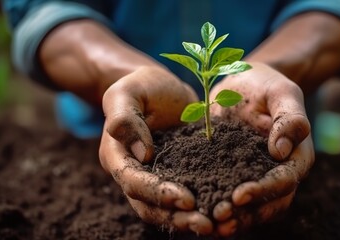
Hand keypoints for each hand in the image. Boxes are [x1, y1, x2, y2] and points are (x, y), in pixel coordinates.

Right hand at [99, 66, 213, 234]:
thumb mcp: (128, 91)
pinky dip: (201, 205)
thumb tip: (142, 154)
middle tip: (206, 224)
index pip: (133, 182)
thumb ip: (125, 117)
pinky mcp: (177, 173)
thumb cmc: (141, 85)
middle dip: (176, 217)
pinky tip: (223, 209)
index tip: (187, 199)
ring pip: (166, 208)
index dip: (157, 193)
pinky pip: (186, 194)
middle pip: (149, 205)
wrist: (161, 87)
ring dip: (188, 220)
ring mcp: (156, 176)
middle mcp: (134, 172)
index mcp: (116, 155)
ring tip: (217, 225)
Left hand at [210, 62, 313, 235]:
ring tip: (208, 224)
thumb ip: (289, 118)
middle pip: (268, 204)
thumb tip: (280, 152)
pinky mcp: (233, 174)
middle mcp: (278, 173)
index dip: (263, 191)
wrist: (245, 83)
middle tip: (218, 218)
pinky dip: (215, 205)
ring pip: (250, 208)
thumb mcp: (281, 92)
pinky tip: (196, 212)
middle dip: (245, 214)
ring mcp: (255, 176)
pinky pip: (228, 195)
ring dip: (231, 219)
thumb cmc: (266, 84)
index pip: (284, 181)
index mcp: (295, 156)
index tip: (239, 195)